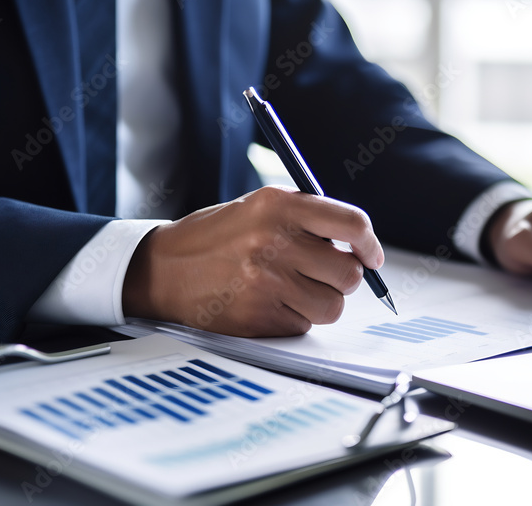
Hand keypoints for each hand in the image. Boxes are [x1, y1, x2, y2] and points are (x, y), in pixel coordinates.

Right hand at [122, 186, 383, 336]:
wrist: (161, 269)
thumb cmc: (215, 238)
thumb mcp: (258, 208)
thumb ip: (307, 218)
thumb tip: (359, 243)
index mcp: (278, 206)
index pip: (350, 223)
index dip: (369, 243)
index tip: (370, 255)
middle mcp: (274, 241)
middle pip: (349, 272)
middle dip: (343, 277)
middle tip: (322, 274)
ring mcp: (266, 282)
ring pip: (332, 306)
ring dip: (320, 302)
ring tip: (291, 289)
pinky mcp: (257, 317)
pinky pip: (303, 325)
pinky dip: (293, 318)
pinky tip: (267, 303)